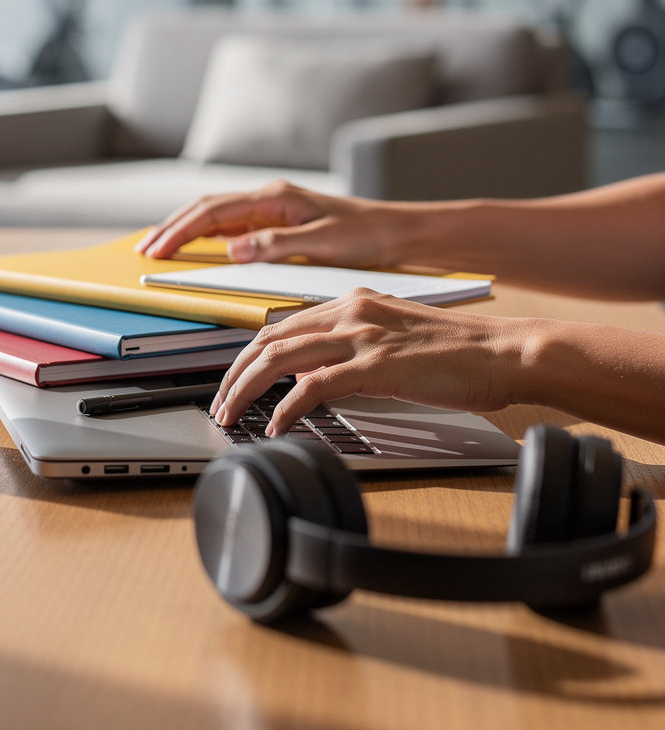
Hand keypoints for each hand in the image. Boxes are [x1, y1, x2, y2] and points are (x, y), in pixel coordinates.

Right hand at [136, 180, 408, 267]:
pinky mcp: (280, 222)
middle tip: (145, 250)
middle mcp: (270, 198)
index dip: (181, 231)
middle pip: (207, 208)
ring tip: (160, 247)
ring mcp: (273, 208)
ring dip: (187, 230)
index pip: (214, 211)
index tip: (157, 248)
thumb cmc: (368, 236)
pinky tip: (199, 247)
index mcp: (275, 198)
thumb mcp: (322, 243)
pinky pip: (233, 225)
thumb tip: (233, 249)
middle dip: (173, 227)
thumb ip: (276, 244)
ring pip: (217, 215)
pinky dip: (208, 235)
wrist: (399, 233)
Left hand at [210, 289, 524, 434]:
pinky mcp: (377, 364)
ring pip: (280, 357)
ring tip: (231, 416)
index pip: (281, 327)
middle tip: (220, 404)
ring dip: (247, 389)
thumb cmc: (460, 352)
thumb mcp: (394, 338)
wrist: (508, 351)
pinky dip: (287, 408)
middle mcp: (350, 311)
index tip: (234, 382)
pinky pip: (315, 386)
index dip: (248, 356)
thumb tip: (312, 378)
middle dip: (234, 374)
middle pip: (268, 339)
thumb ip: (351, 349)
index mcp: (352, 302)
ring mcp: (362, 335)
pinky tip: (276, 427)